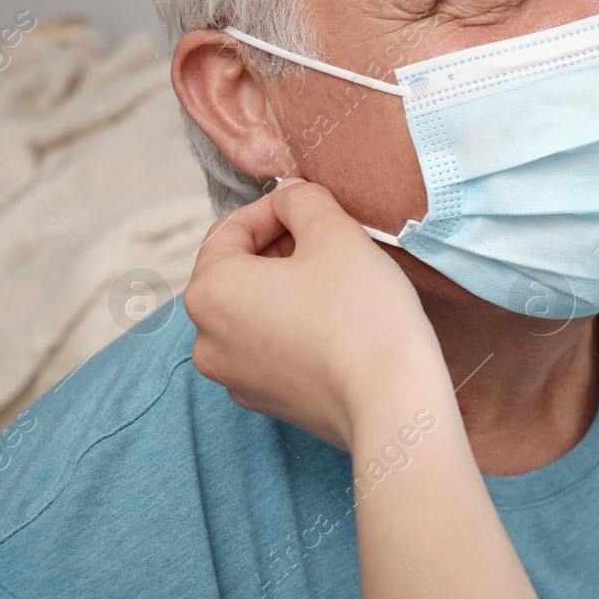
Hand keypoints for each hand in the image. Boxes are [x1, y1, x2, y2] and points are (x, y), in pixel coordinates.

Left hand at [184, 179, 447, 452]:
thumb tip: (289, 197)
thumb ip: (302, 200)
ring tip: (338, 281)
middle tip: (332, 241)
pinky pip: (271, 347)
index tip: (315, 205)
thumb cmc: (361, 313)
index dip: (276, 208)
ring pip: (254, 311)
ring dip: (288, 288)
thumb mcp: (335, 232)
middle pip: (238, 272)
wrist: (391, 400)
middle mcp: (207, 339)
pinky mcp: (266, 401)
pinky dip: (295, 326)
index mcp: (210, 292)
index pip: (230, 229)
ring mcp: (234, 377)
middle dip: (281, 249)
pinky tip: (337, 322)